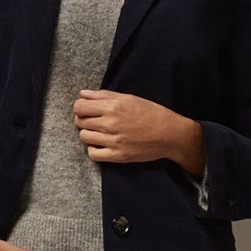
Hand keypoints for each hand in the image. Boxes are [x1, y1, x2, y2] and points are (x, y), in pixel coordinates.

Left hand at [72, 89, 201, 170]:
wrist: (170, 134)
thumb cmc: (152, 113)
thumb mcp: (129, 98)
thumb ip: (104, 95)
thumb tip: (82, 94)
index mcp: (113, 107)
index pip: (79, 107)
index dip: (80, 107)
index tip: (86, 109)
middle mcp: (111, 124)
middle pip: (79, 122)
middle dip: (84, 120)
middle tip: (95, 121)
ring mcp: (114, 141)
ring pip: (84, 137)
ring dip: (88, 134)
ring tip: (99, 132)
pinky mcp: (118, 156)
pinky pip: (93, 154)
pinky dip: (93, 149)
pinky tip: (101, 145)